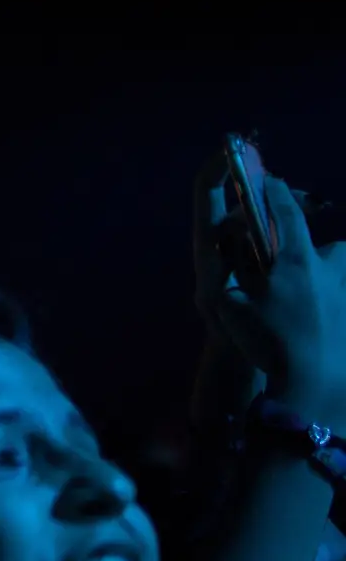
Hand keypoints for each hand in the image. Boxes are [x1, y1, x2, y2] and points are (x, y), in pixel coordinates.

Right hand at [194, 159, 345, 423]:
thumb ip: (229, 281)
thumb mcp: (232, 307)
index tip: (272, 180)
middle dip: (318, 250)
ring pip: (341, 274)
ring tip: (313, 298)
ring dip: (331, 278)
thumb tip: (225, 264)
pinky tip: (323, 322)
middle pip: (332, 246)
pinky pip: (342, 300)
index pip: (287, 215)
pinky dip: (335, 305)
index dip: (277, 194)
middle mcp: (329, 268)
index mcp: (295, 261)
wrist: (315, 380)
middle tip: (299, 266)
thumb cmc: (270, 340)